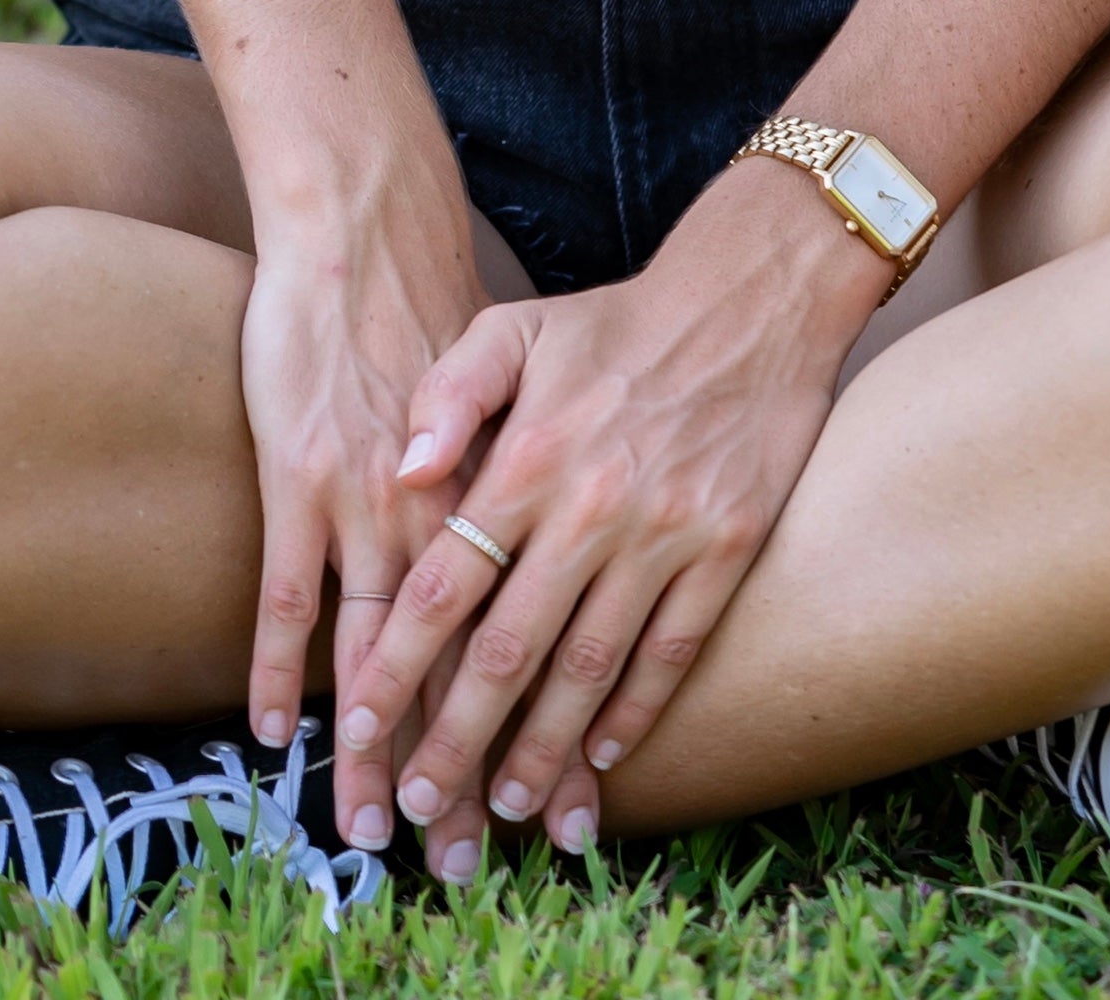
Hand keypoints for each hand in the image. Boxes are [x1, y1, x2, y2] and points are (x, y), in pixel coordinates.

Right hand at [232, 158, 493, 776]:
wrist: (367, 225)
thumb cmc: (430, 306)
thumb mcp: (504, 392)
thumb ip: (505, 472)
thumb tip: (520, 552)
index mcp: (494, 492)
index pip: (516, 637)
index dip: (526, 724)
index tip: (539, 804)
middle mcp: (437, 511)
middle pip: (454, 665)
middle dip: (455, 765)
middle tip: (460, 857)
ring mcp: (363, 498)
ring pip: (374, 651)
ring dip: (372, 746)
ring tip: (372, 828)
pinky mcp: (299, 478)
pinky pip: (286, 595)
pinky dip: (277, 666)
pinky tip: (274, 733)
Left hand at [339, 168, 887, 862]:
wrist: (754, 298)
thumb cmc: (619, 322)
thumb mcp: (518, 326)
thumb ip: (449, 393)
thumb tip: (402, 472)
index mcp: (529, 456)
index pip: (444, 583)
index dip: (396, 665)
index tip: (356, 729)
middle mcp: (591, 507)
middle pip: (509, 651)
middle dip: (454, 741)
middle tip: (416, 809)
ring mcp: (664, 535)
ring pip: (588, 672)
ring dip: (541, 751)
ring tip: (503, 811)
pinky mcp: (726, 550)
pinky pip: (672, 653)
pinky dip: (635, 715)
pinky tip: (603, 759)